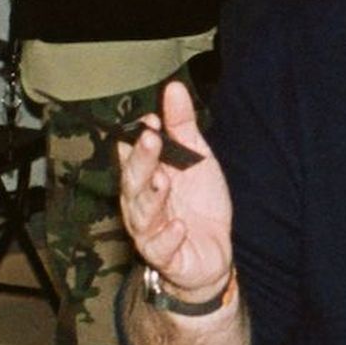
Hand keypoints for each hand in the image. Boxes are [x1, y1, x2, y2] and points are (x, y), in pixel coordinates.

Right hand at [117, 80, 236, 297]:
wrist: (213, 252)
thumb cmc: (197, 204)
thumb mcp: (197, 159)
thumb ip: (183, 127)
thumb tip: (174, 87)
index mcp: (145, 177)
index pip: (132, 155)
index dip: (137, 139)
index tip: (149, 121)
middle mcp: (141, 203)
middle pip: (133, 182)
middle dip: (141, 160)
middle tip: (150, 139)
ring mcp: (151, 232)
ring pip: (142, 215)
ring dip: (151, 197)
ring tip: (162, 181)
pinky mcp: (166, 257)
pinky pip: (161, 249)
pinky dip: (169, 238)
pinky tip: (179, 226)